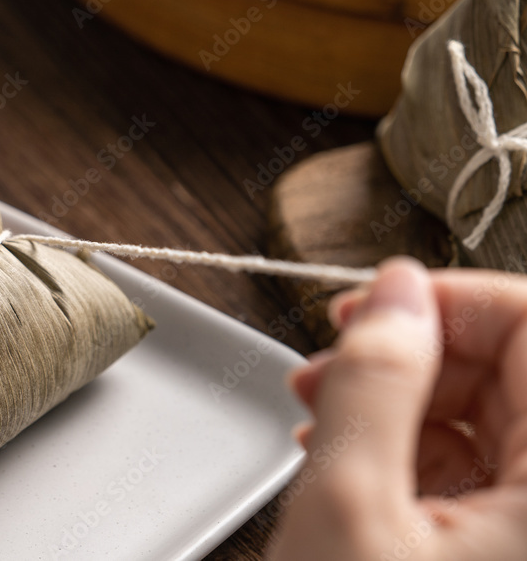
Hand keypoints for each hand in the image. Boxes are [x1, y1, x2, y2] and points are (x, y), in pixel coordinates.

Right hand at [270, 257, 526, 559]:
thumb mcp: (348, 502)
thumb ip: (375, 381)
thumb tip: (397, 289)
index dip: (453, 300)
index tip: (375, 306)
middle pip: (509, 368)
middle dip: (409, 354)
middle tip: (326, 366)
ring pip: (484, 414)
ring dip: (395, 398)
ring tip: (316, 413)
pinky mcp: (501, 546)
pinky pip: (468, 464)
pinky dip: (399, 446)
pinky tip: (339, 454)